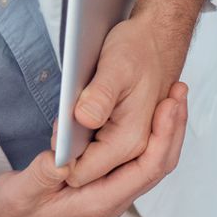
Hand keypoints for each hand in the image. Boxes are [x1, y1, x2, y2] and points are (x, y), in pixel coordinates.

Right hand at [0, 84, 189, 216]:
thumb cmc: (12, 212)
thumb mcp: (24, 191)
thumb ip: (45, 173)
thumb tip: (65, 157)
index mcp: (100, 202)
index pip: (147, 169)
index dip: (163, 136)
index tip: (168, 105)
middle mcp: (112, 198)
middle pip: (157, 163)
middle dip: (173, 127)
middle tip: (179, 89)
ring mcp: (109, 191)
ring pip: (149, 159)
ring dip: (163, 128)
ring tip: (171, 95)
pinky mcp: (102, 182)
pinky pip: (135, 158)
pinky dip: (147, 133)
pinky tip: (147, 111)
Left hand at [65, 0, 204, 186]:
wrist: (157, 40)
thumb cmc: (138, 50)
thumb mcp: (115, 65)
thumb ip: (100, 96)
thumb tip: (83, 119)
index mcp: (130, 141)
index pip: (81, 174)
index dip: (62, 158)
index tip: (58, 132)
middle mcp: (135, 152)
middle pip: (87, 176)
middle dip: (72, 157)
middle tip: (69, 120)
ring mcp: (134, 150)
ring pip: (93, 169)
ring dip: (80, 151)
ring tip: (79, 116)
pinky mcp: (128, 143)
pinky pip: (100, 159)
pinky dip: (88, 147)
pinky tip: (85, 123)